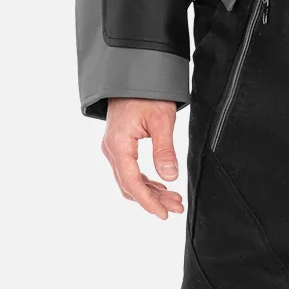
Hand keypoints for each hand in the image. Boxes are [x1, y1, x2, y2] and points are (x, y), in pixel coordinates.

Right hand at [103, 98, 182, 218]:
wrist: (132, 74)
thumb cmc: (147, 93)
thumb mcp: (161, 120)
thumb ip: (164, 150)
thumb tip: (170, 178)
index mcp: (119, 144)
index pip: (131, 182)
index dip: (147, 201)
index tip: (163, 214)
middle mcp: (112, 149)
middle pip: (129, 185)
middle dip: (152, 200)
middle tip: (176, 208)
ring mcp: (113, 148)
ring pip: (129, 180)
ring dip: (150, 192)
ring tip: (174, 200)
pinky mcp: (119, 146)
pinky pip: (129, 171)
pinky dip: (145, 182)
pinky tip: (161, 187)